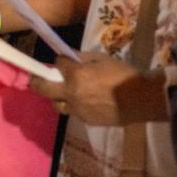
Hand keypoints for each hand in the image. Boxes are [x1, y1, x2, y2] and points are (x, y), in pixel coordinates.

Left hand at [28, 52, 166, 125]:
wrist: (142, 99)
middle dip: (36, 81)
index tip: (61, 60)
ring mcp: (78, 110)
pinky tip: (85, 100)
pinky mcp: (86, 120)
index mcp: (75, 76)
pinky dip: (74, 105)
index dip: (58, 61)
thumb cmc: (123, 75)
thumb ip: (80, 57)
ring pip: (57, 104)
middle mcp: (72, 94)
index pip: (56, 65)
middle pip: (43, 89)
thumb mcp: (101, 58)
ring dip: (57, 97)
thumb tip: (66, 56)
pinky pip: (73, 112)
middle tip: (34, 78)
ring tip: (64, 91)